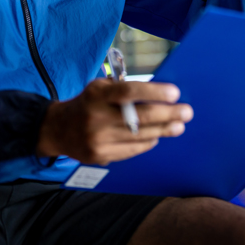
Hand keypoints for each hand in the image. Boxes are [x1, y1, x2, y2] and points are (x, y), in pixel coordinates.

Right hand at [36, 78, 192, 164]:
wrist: (57, 129)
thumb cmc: (88, 103)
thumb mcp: (99, 88)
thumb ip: (125, 90)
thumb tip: (159, 95)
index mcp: (96, 95)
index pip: (129, 92)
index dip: (154, 92)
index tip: (175, 93)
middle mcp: (95, 118)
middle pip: (139, 117)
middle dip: (168, 115)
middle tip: (187, 112)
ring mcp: (97, 140)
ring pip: (139, 136)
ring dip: (163, 130)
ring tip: (178, 126)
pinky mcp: (99, 156)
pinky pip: (131, 150)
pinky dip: (147, 142)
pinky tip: (157, 135)